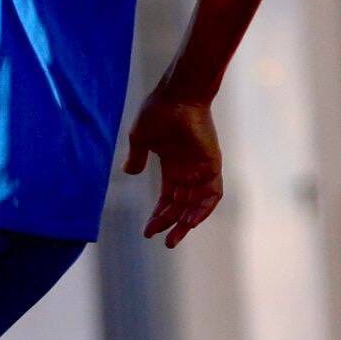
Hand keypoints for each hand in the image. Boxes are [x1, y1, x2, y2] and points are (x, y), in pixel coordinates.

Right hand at [122, 87, 221, 247]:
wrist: (177, 95)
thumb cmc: (158, 111)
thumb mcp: (141, 138)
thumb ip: (136, 156)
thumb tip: (128, 173)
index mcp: (172, 166)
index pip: (168, 199)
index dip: (158, 216)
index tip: (147, 232)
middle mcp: (188, 170)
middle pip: (182, 206)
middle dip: (173, 225)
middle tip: (165, 243)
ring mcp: (201, 168)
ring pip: (197, 204)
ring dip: (187, 222)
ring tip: (175, 238)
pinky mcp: (212, 165)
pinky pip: (212, 194)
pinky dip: (203, 209)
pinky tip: (190, 222)